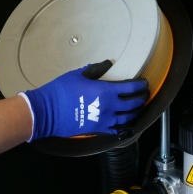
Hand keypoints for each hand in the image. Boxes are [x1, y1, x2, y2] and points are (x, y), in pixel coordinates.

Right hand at [20, 60, 148, 140]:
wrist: (48, 111)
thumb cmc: (62, 90)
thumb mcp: (79, 75)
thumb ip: (96, 69)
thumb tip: (108, 63)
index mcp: (106, 91)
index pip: (131, 88)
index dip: (140, 85)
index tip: (145, 83)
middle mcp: (110, 107)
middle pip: (133, 104)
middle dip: (142, 98)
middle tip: (145, 94)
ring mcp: (105, 120)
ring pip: (128, 118)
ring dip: (135, 112)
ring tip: (138, 108)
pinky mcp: (98, 129)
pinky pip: (117, 130)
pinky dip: (125, 126)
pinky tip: (127, 123)